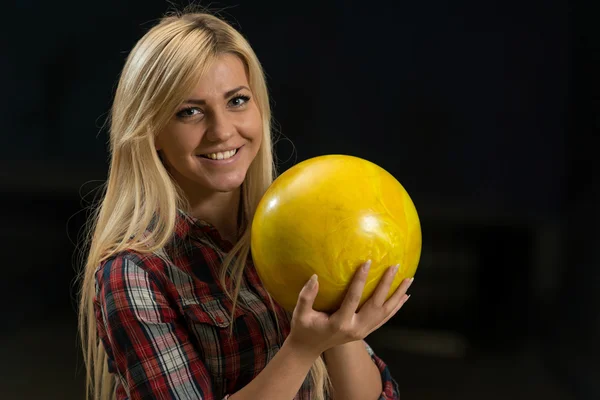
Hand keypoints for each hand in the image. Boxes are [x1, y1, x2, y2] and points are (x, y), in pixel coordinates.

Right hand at [287, 260, 412, 356]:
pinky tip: (404, 296)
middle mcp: (356, 329)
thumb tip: (315, 277)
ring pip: (385, 313)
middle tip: (395, 266)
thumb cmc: (303, 328)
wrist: (309, 349)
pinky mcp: (365, 332)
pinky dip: (396, 307)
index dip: (360, 280)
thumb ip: (306, 296)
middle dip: (387, 285)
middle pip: (377, 305)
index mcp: (340, 323)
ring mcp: (363, 332)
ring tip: (409, 279)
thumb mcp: (300, 314)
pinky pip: (385, 318)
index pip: (353, 298)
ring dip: (398, 295)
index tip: (367, 262)